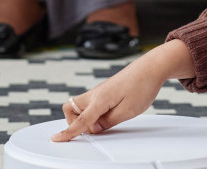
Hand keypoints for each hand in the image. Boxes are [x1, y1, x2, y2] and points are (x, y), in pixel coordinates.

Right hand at [51, 40, 192, 141]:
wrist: (150, 68)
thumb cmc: (142, 86)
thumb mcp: (127, 111)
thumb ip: (108, 122)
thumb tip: (93, 129)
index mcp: (100, 99)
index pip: (80, 120)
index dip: (68, 132)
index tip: (56, 138)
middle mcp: (95, 94)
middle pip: (70, 109)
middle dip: (73, 122)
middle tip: (93, 129)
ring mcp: (98, 91)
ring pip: (79, 105)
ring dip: (83, 117)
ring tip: (103, 122)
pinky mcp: (104, 90)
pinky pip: (89, 103)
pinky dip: (91, 111)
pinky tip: (106, 115)